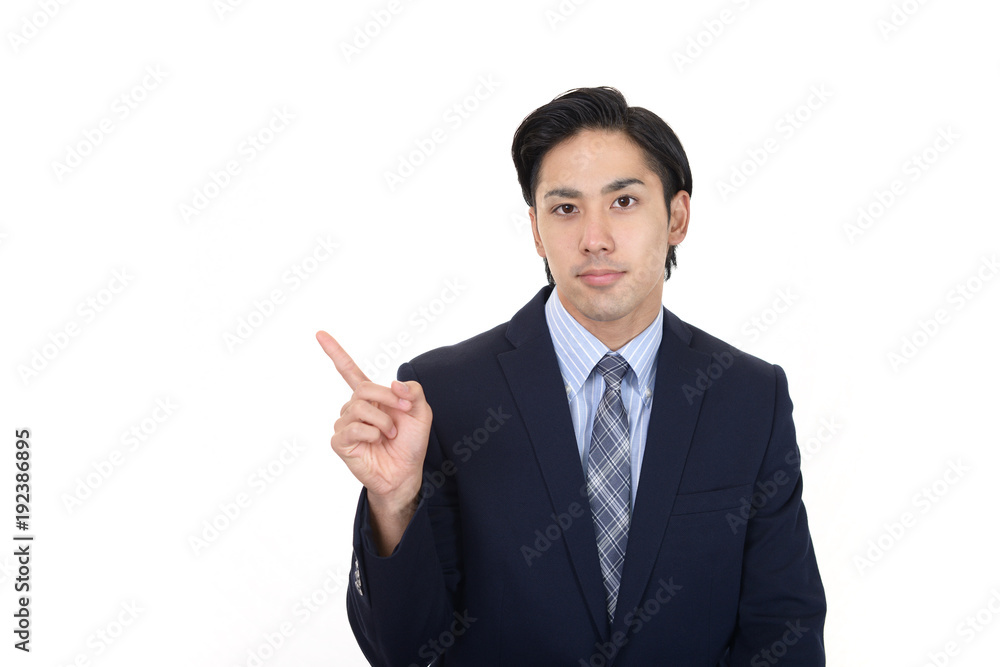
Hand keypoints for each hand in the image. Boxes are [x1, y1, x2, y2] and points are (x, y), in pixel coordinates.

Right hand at [316, 330, 431, 519]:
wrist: (405, 473)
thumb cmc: (410, 443)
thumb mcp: (422, 413)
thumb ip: (413, 391)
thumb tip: (392, 383)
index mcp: (371, 397)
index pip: (348, 370)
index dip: (335, 352)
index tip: (320, 333)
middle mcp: (354, 408)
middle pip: (364, 388)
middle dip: (389, 398)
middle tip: (404, 412)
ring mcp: (345, 424)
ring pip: (360, 408)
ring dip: (383, 421)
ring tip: (389, 435)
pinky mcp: (340, 442)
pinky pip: (353, 428)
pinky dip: (371, 434)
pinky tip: (375, 442)